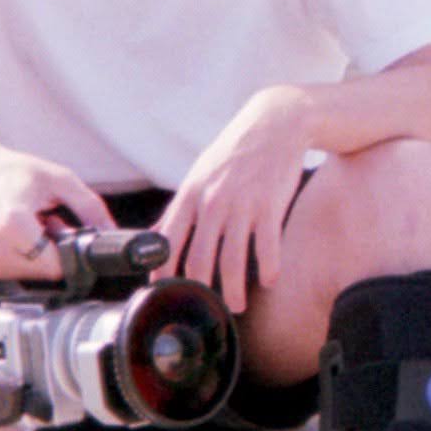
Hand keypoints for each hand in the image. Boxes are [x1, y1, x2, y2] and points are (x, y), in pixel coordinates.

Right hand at [0, 149, 112, 280]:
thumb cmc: (13, 173)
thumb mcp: (60, 180)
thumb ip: (91, 208)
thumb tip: (110, 234)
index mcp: (11, 224)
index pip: (57, 265)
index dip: (68, 250)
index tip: (62, 229)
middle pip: (45, 274)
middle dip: (53, 253)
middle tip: (45, 224)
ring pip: (31, 278)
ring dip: (38, 258)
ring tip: (30, 229)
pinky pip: (14, 276)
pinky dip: (22, 260)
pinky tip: (18, 238)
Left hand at [160, 85, 314, 312]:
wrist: (276, 123)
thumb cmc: (234, 153)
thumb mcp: (199, 175)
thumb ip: (179, 209)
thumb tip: (153, 237)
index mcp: (190, 195)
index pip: (168, 243)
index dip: (163, 273)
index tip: (164, 293)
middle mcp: (212, 202)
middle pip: (199, 259)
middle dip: (200, 290)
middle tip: (205, 307)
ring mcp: (242, 205)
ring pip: (232, 261)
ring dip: (234, 290)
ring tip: (237, 305)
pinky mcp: (270, 206)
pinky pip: (267, 248)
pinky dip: (269, 270)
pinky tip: (269, 281)